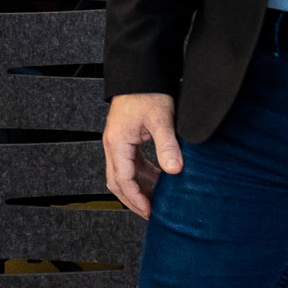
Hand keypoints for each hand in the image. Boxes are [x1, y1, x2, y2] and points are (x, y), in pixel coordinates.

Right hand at [102, 93, 181, 218]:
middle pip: (116, 181)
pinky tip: (159, 178)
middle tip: (151, 214)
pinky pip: (129, 163)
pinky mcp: (124, 137)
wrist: (140, 73)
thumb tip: (175, 172)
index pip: (123, 180)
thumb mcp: (161, 120)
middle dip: (132, 200)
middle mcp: (112, 144)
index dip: (136, 199)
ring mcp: (117, 141)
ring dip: (136, 188)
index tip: (150, 212)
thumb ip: (167, 146)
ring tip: (156, 201)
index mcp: (117, 142)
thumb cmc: (148, 93)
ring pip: (121, 174)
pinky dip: (141, 174)